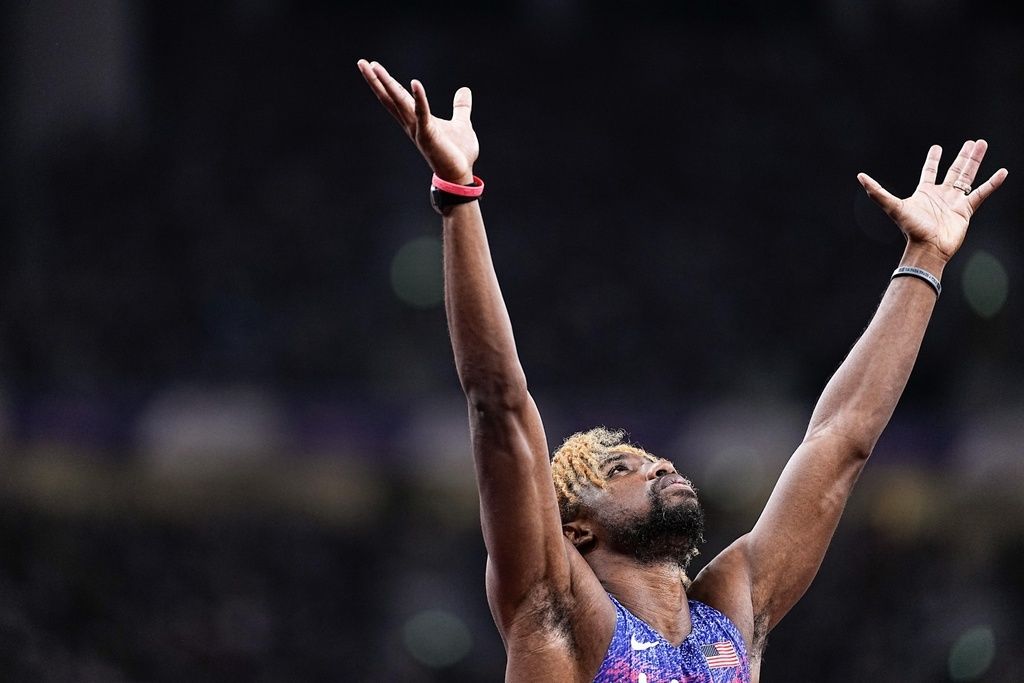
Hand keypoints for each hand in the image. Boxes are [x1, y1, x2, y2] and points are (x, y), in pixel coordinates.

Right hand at [357, 59, 477, 183]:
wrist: (460, 175)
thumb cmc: (459, 153)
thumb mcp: (462, 123)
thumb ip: (460, 107)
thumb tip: (464, 90)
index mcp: (417, 120)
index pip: (397, 97)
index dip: (385, 82)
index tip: (373, 65)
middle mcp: (412, 124)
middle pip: (390, 98)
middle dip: (376, 80)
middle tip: (362, 62)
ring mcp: (418, 129)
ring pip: (399, 102)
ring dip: (387, 84)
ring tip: (375, 67)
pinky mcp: (429, 135)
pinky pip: (423, 113)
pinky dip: (420, 98)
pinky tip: (415, 82)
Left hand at [858, 140, 1007, 260]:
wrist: (928, 248)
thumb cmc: (911, 229)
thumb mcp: (892, 206)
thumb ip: (877, 192)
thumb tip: (860, 177)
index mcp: (925, 192)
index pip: (929, 171)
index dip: (933, 160)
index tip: (937, 147)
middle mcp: (941, 195)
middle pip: (954, 170)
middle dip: (962, 156)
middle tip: (972, 142)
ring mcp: (954, 202)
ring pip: (968, 177)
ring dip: (975, 161)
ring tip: (982, 145)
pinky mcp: (966, 210)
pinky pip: (981, 193)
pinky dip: (992, 183)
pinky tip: (1002, 172)